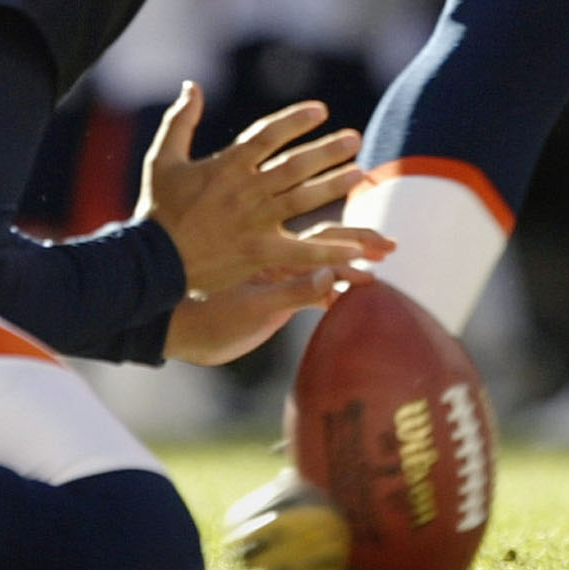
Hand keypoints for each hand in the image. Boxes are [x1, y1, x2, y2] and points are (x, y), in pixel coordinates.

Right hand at [136, 83, 382, 297]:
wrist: (151, 262)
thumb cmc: (157, 209)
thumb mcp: (163, 159)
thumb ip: (181, 120)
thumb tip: (192, 86)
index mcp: (226, 166)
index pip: (267, 135)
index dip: (295, 120)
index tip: (320, 110)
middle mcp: (245, 191)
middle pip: (294, 165)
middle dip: (327, 150)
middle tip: (354, 138)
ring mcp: (254, 221)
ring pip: (302, 199)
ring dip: (333, 185)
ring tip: (360, 172)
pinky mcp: (259, 251)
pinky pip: (301, 250)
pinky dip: (330, 251)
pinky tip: (356, 249)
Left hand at [164, 245, 384, 365]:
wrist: (176, 331)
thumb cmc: (207, 319)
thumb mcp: (254, 309)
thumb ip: (295, 293)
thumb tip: (329, 274)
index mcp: (274, 253)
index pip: (323, 238)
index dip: (355, 240)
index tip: (381, 242)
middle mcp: (276, 259)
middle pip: (327, 244)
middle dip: (360, 244)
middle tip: (392, 247)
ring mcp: (274, 278)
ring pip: (320, 263)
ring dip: (348, 265)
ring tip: (376, 271)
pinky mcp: (270, 300)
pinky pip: (308, 289)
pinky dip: (330, 290)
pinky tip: (348, 298)